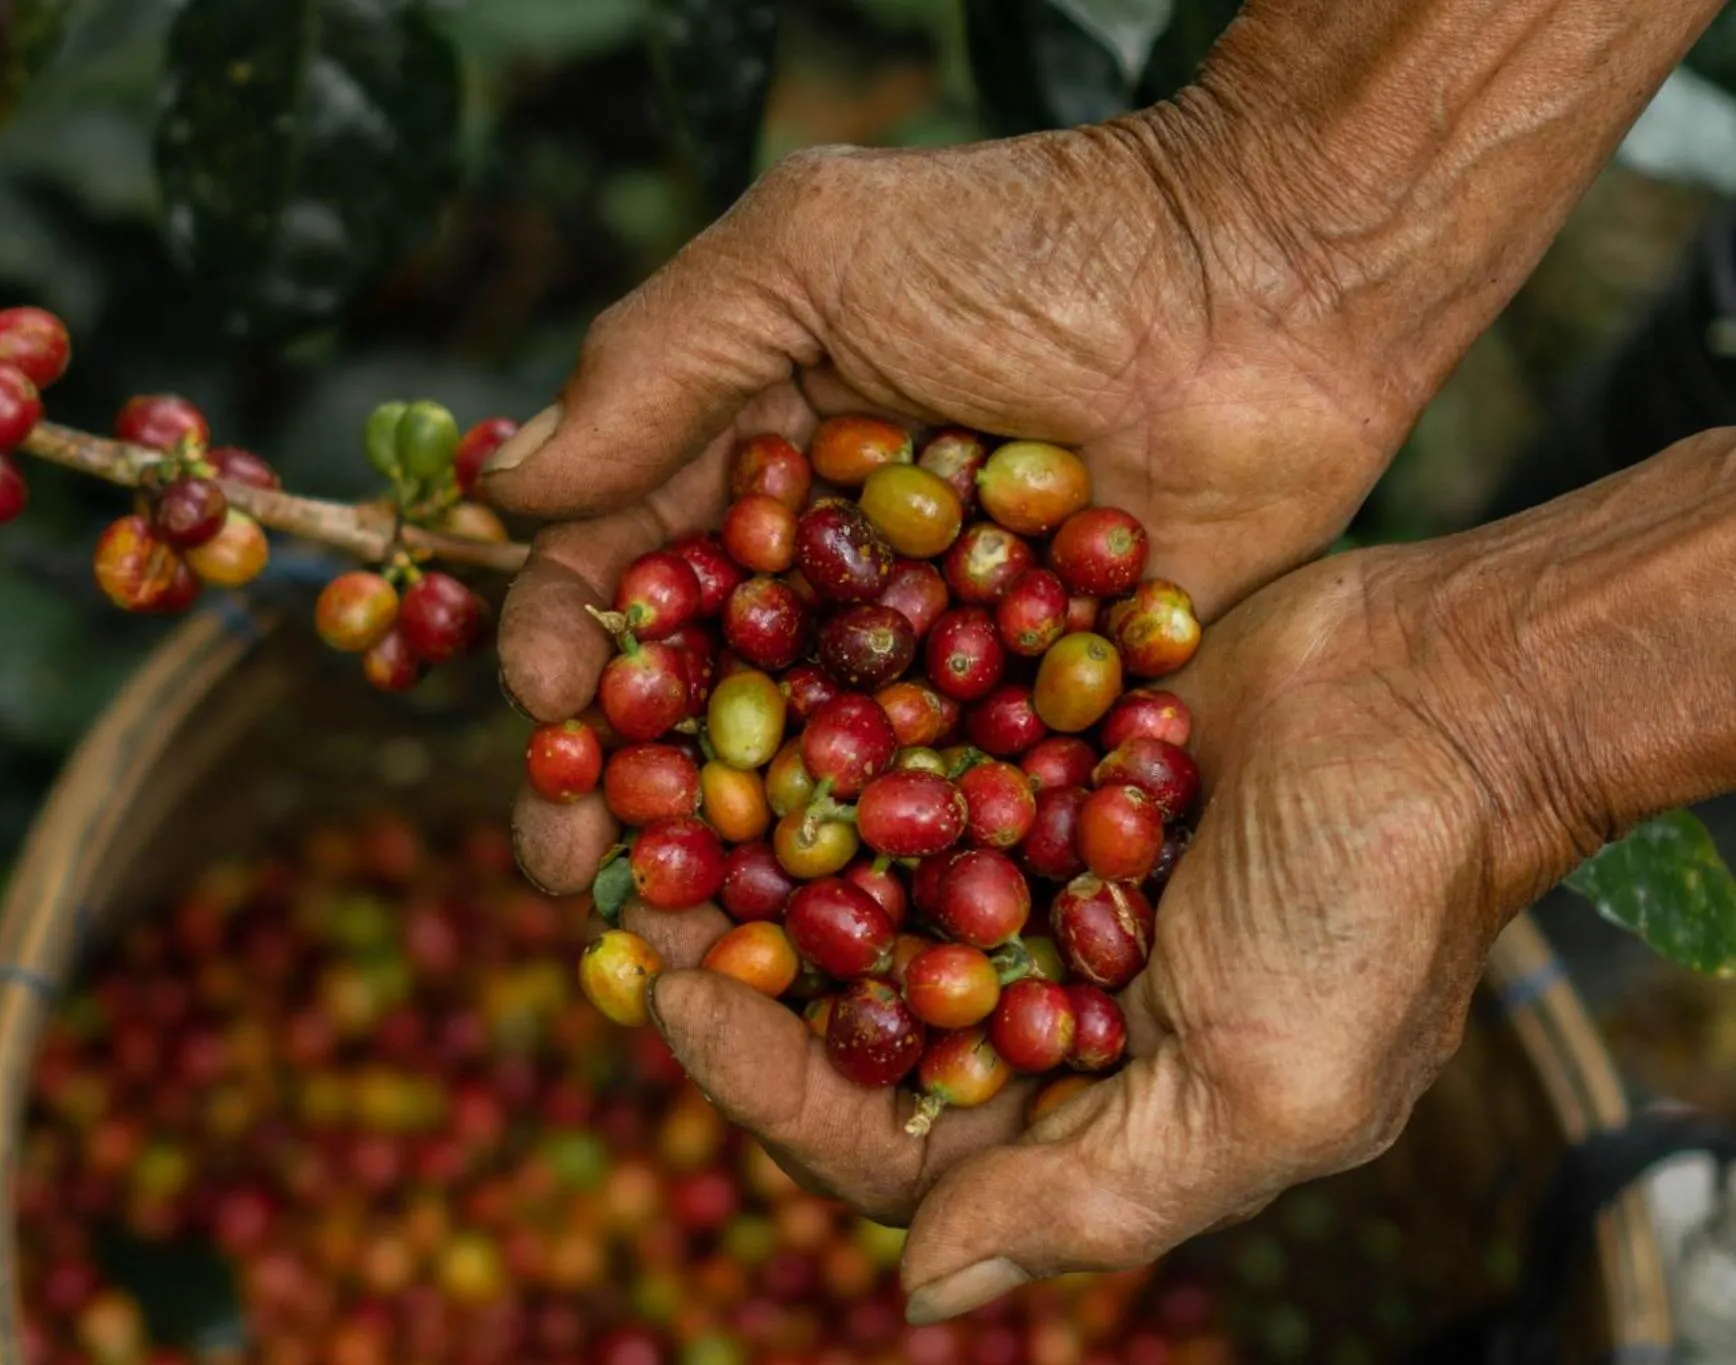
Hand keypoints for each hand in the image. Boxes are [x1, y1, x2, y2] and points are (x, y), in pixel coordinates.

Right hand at [488, 114, 1420, 893]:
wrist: (1262, 282)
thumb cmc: (1032, 240)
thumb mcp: (812, 252)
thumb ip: (657, 361)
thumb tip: (505, 492)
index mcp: (743, 472)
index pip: (618, 578)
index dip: (567, 655)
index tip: (545, 723)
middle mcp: (820, 579)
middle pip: (696, 708)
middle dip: (628, 798)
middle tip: (581, 881)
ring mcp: (925, 656)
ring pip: (812, 781)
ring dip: (743, 869)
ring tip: (693, 952)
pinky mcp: (1032, 713)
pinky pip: (950, 803)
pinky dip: (901, 873)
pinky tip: (853, 949)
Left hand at [615, 543, 1526, 1321]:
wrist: (1452, 695)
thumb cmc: (1376, 905)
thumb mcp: (1263, 1093)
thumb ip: (1095, 1201)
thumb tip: (918, 1294)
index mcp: (1080, 1108)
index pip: (883, 1144)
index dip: (768, 1087)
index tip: (673, 1000)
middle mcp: (1032, 1000)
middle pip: (841, 1014)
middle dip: (733, 966)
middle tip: (621, 900)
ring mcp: (1020, 872)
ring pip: (846, 886)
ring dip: (749, 851)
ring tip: (644, 794)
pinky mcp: (1021, 755)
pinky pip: (897, 766)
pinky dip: (822, 748)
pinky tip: (734, 703)